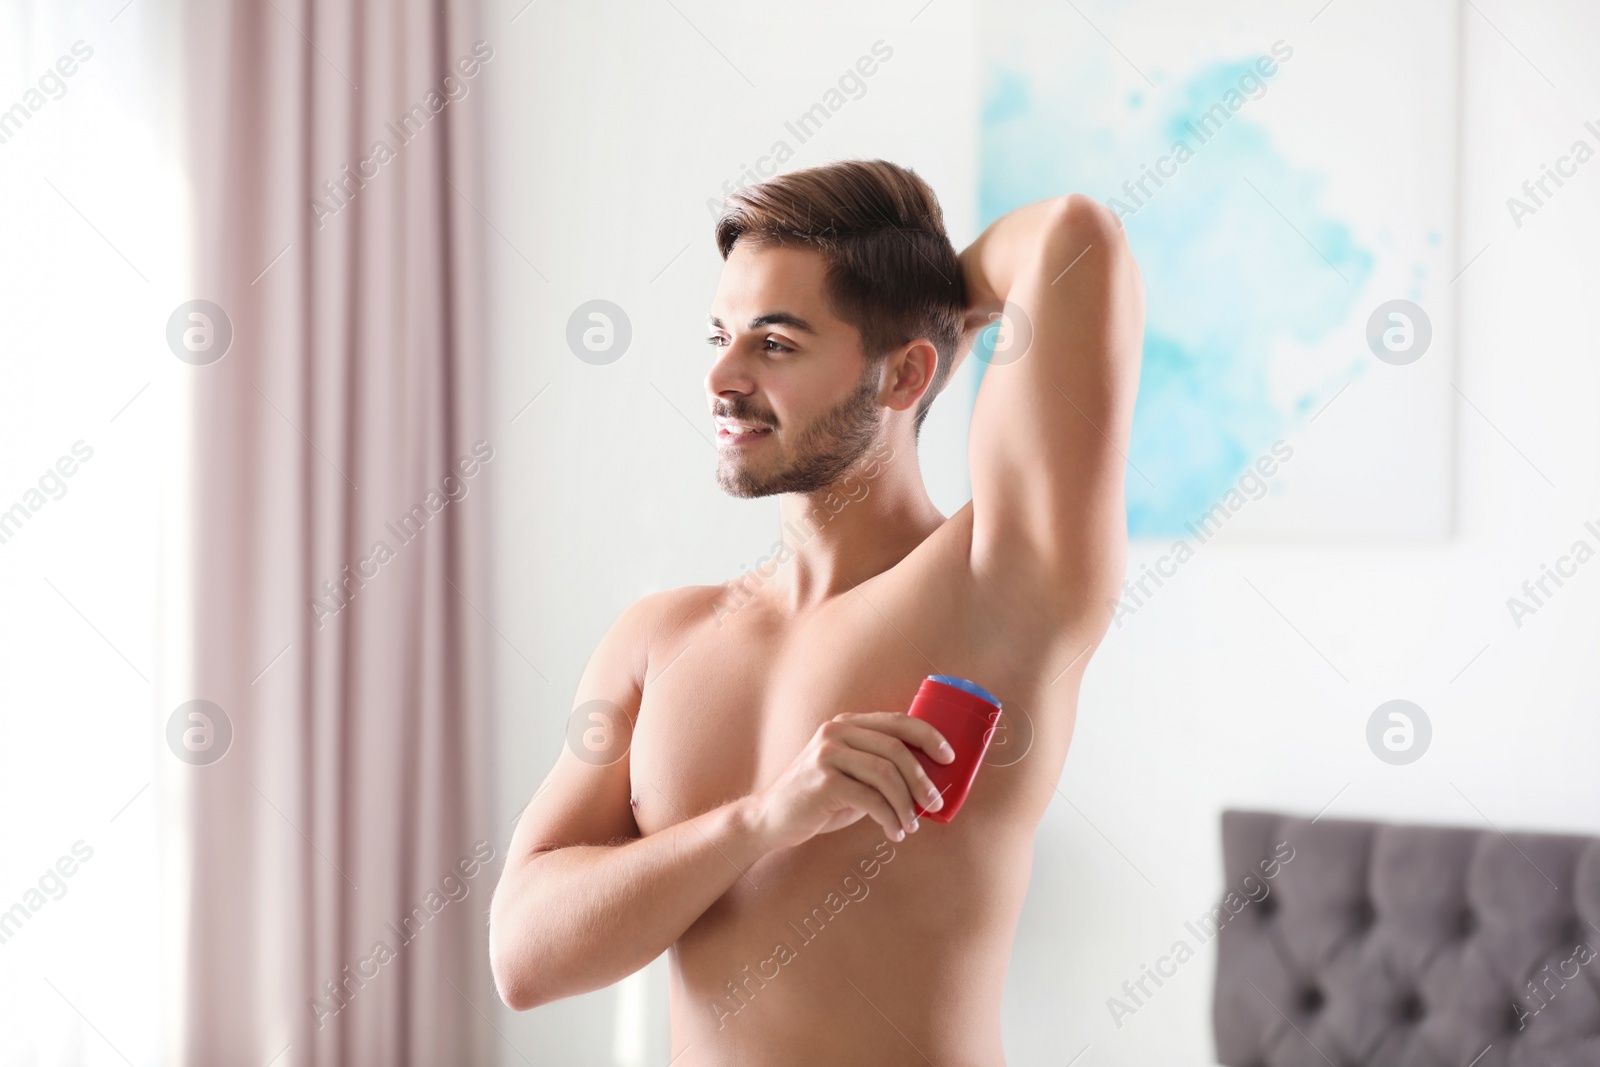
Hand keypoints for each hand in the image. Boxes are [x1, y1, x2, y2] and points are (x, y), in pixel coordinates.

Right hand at [747, 712, 954, 851]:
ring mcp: (827, 755)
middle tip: (935, 804)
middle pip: (896, 749)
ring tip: (911, 825)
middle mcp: (836, 732)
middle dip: (922, 779)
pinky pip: (870, 799)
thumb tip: (930, 780)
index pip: (897, 721)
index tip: (949, 758)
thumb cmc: (820, 800)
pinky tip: (893, 832)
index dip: (929, 736)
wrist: (772, 818)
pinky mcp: (822, 781)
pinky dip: (889, 818)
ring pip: (886, 774)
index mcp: (847, 724)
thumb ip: (880, 767)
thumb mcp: (851, 774)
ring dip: (906, 804)